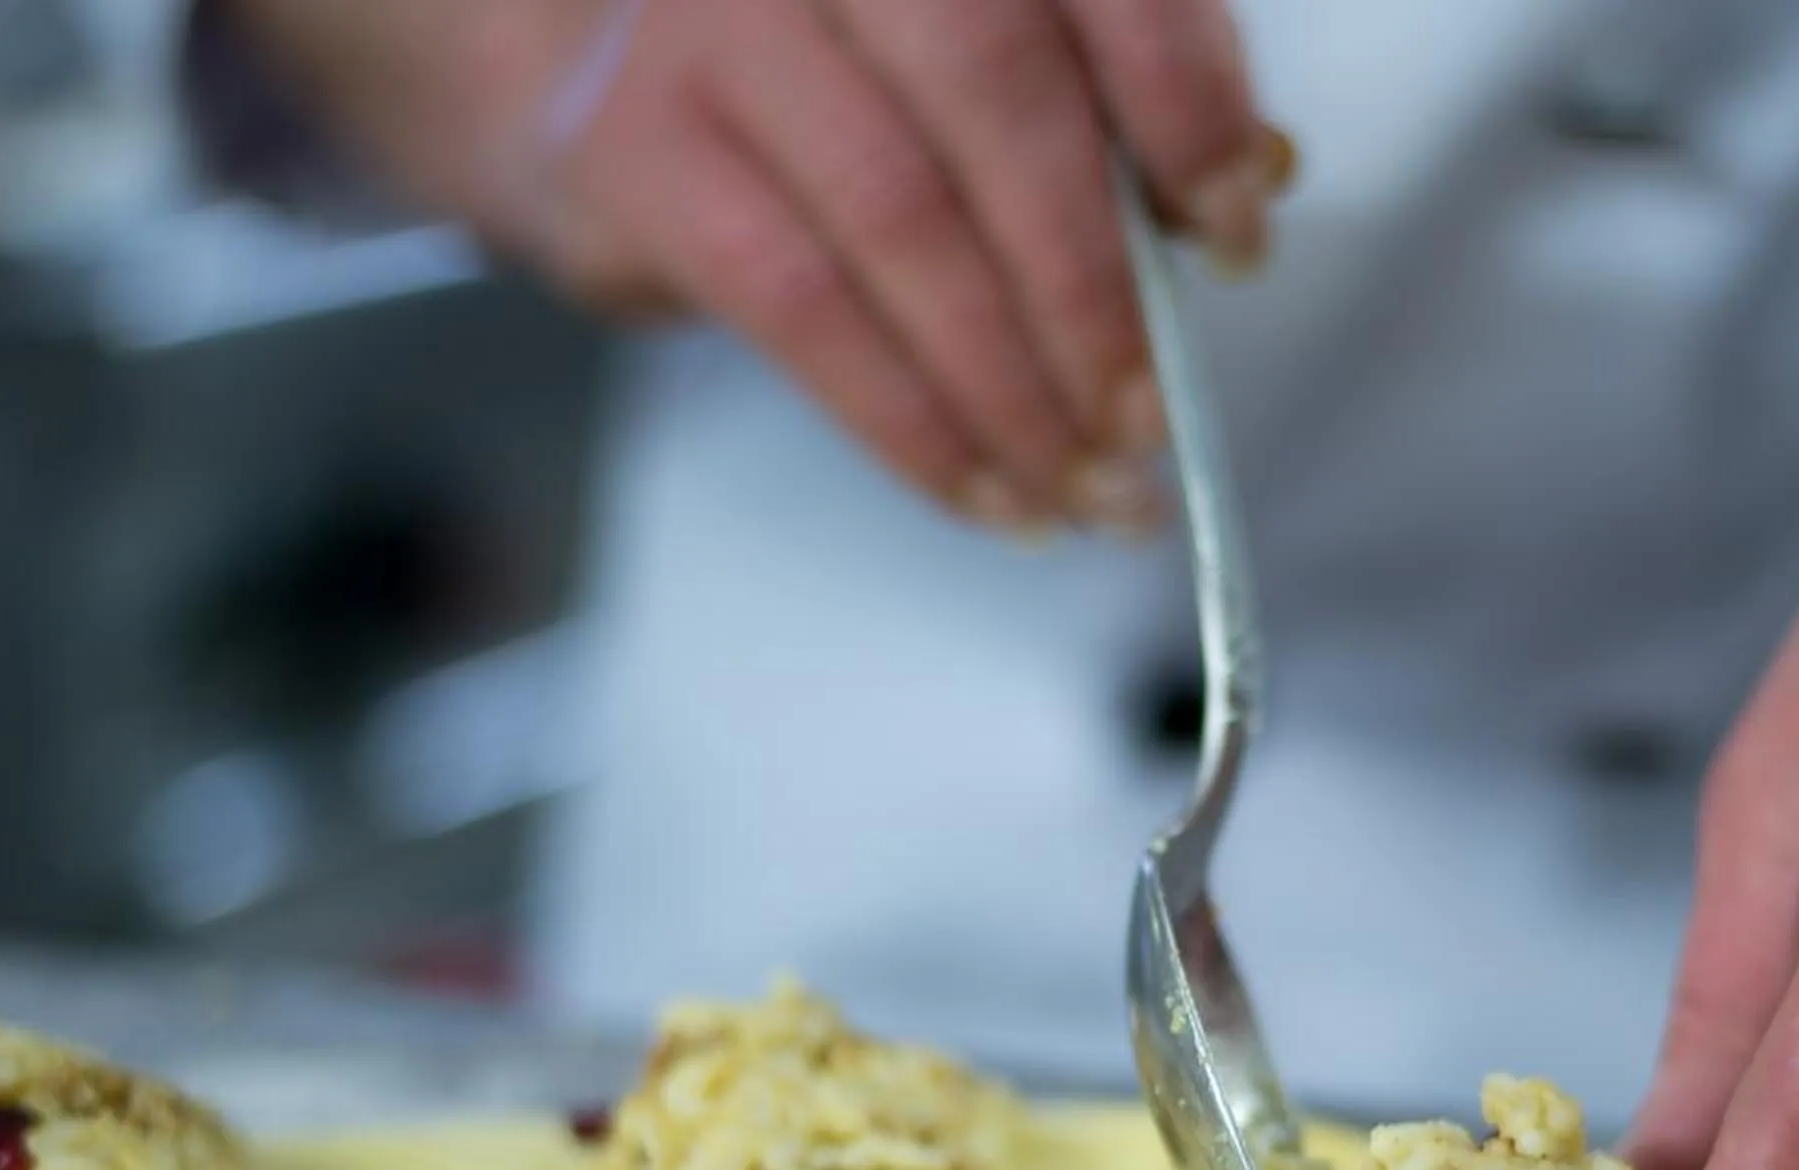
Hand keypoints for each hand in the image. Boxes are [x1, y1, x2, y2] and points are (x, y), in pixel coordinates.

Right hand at [225, 0, 1290, 532]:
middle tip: (1154, 419)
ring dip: (1017, 388)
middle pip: (1003, 102)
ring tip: (1090, 489)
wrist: (542, 29)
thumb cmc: (812, 38)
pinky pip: (803, 312)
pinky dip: (916, 425)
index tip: (1238, 228)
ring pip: (904, 223)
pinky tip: (989, 494)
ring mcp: (721, 29)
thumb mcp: (958, 21)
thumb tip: (1256, 178)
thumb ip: (1103, 77)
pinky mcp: (640, 149)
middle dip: (1098, 287)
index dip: (1188, 103)